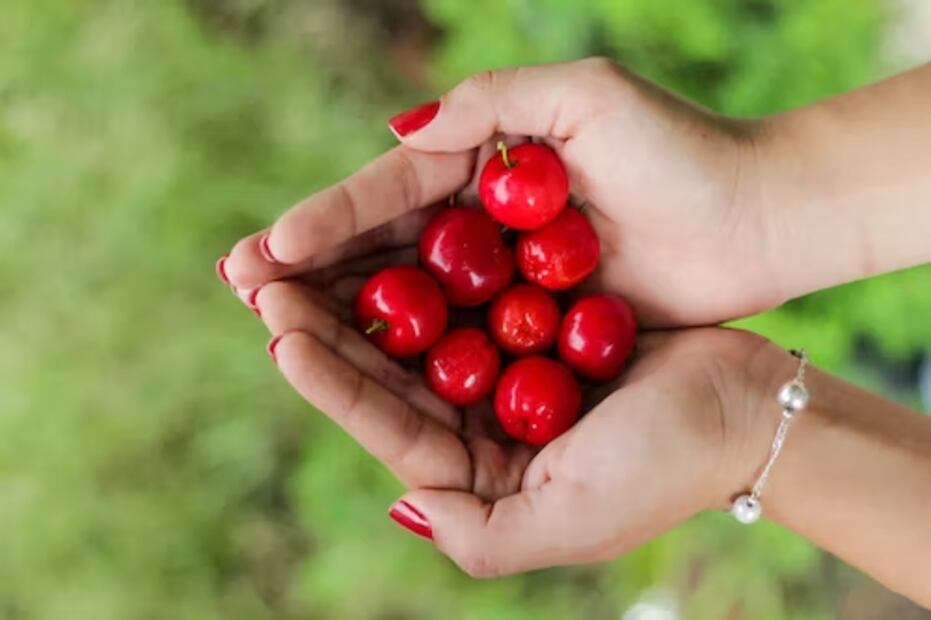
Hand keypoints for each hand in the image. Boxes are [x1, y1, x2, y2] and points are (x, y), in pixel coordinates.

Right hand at [220, 58, 780, 326]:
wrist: (760, 219)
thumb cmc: (681, 150)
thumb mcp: (584, 98)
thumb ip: (492, 105)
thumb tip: (402, 131)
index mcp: (487, 162)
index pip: (390, 191)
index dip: (327, 218)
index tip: (268, 247)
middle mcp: (483, 219)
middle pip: (382, 245)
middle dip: (312, 267)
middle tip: (241, 287)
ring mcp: (503, 275)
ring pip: (408, 296)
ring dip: (341, 311)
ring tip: (274, 326)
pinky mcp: (532, 322)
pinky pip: (458, 339)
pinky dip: (407, 352)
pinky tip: (356, 365)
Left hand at [248, 258, 778, 575]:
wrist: (746, 408)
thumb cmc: (662, 468)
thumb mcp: (567, 523)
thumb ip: (479, 537)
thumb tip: (401, 503)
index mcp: (479, 475)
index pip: (390, 426)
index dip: (332, 383)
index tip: (280, 336)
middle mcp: (483, 423)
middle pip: (390, 372)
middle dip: (327, 328)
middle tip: (265, 282)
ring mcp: (505, 369)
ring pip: (419, 327)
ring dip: (363, 291)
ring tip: (304, 253)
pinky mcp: (533, 322)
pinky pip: (469, 290)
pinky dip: (428, 265)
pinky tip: (386, 232)